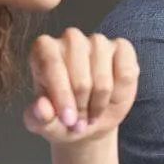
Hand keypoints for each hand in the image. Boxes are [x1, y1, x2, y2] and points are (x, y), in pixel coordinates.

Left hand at [23, 29, 138, 143]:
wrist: (90, 120)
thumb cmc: (63, 117)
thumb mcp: (45, 124)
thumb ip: (38, 118)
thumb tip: (42, 108)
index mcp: (44, 50)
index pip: (52, 64)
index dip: (61, 95)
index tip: (68, 120)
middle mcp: (71, 39)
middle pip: (80, 75)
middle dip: (81, 104)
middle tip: (78, 121)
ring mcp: (98, 41)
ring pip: (103, 77)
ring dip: (99, 102)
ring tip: (92, 113)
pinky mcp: (122, 48)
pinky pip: (126, 73)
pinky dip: (120, 93)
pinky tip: (111, 98)